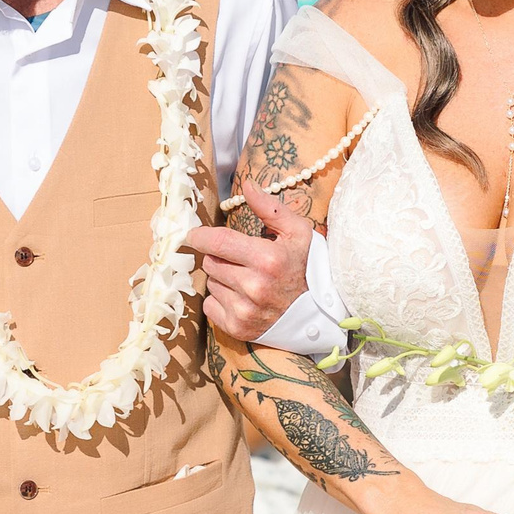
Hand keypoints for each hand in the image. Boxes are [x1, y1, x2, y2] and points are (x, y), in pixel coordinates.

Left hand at [188, 185, 312, 339]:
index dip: (200, 236)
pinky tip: (241, 298)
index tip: (193, 234)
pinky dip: (220, 301)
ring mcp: (245, 310)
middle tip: (240, 260)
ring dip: (221, 279)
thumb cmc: (307, 268)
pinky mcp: (238, 328)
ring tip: (245, 280)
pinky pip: (210, 306)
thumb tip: (247, 185)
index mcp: (267, 259)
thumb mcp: (298, 233)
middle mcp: (254, 286)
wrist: (319, 314)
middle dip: (220, 257)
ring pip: (210, 283)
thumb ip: (270, 208)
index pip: (218, 242)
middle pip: (211, 262)